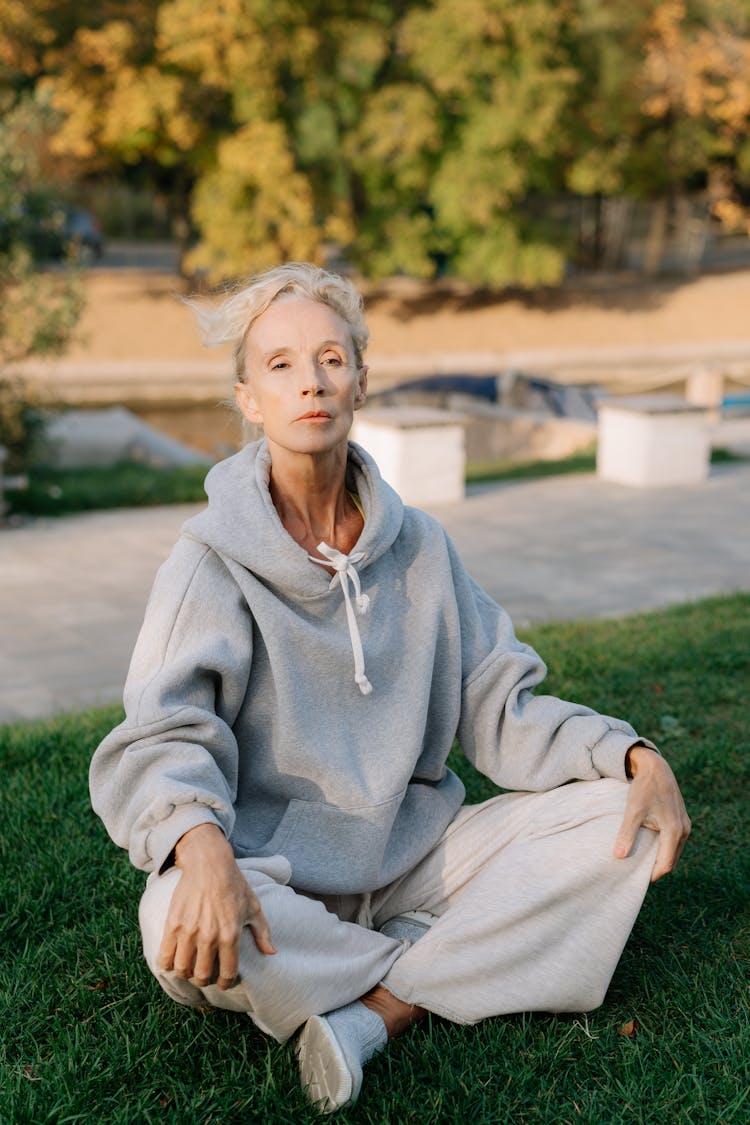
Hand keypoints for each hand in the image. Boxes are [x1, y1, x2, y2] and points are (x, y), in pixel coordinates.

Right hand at [157, 823, 275, 989]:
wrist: (209, 863)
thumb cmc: (234, 884)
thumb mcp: (253, 906)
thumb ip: (262, 932)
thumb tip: (271, 952)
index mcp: (231, 934)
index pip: (227, 973)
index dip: (225, 983)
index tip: (223, 982)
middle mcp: (209, 936)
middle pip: (201, 976)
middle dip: (203, 980)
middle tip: (204, 974)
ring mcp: (189, 931)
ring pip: (181, 969)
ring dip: (185, 973)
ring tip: (189, 966)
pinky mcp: (172, 924)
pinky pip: (164, 956)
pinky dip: (167, 964)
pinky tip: (173, 960)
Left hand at [614, 744, 690, 880]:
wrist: (655, 767)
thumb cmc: (643, 788)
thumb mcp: (633, 810)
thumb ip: (627, 834)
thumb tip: (618, 857)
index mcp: (674, 831)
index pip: (666, 864)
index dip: (652, 875)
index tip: (637, 880)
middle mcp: (684, 830)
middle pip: (672, 860)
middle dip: (656, 868)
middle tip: (637, 874)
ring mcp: (684, 825)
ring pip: (674, 851)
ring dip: (660, 858)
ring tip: (642, 862)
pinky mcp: (681, 819)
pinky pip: (674, 841)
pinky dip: (664, 848)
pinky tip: (649, 847)